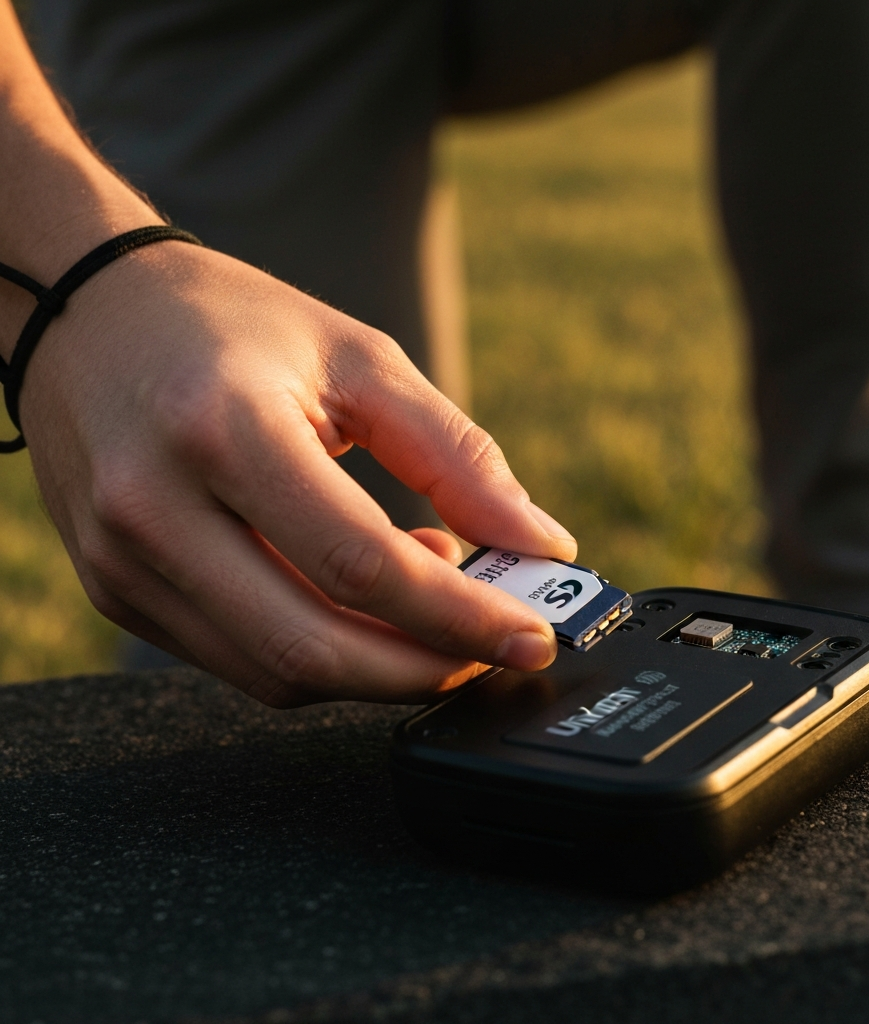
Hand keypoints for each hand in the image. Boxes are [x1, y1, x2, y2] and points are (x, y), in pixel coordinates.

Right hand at [17, 241, 576, 705]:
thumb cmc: (230, 323)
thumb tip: (541, 544)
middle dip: (424, 668)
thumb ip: (457, 456)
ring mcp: (124, 562)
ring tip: (427, 601)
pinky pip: (239, 659)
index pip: (359, 565)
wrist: (88, 314)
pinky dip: (318, 650)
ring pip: (275, 672)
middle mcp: (157, 508)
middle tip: (493, 648)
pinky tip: (358, 600)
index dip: (459, 617)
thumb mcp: (360, 359)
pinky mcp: (116, 590)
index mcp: (224, 430)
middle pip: (312, 646)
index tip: (531, 636)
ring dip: (375, 664)